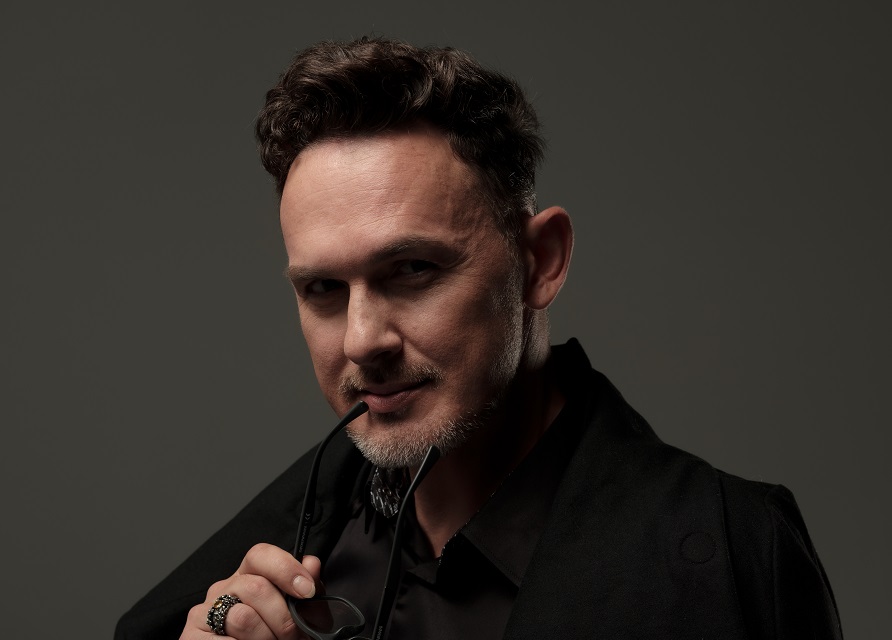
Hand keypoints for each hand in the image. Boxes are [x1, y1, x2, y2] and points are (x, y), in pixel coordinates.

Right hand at [180, 543, 321, 638]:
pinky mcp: (191, 635)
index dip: (286, 568)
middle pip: (257, 587)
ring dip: (266, 638)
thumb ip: (308, 595)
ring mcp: (204, 612)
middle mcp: (224, 589)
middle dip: (283, 618)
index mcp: (249, 577)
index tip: (307, 591)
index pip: (260, 555)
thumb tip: (311, 564)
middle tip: (292, 637)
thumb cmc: (276, 638)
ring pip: (243, 618)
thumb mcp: (299, 618)